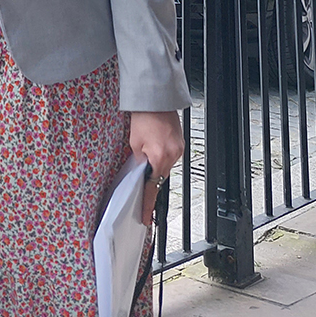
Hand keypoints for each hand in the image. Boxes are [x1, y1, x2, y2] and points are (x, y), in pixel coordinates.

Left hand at [130, 109, 182, 225]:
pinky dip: (162, 154)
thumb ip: (138, 161)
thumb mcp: (134, 143)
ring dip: (156, 162)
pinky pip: (170, 156)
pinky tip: (155, 143)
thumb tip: (140, 172)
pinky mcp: (181, 143)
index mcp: (159, 157)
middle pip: (160, 176)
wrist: (156, 99)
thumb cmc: (144, 116)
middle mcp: (173, 155)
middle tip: (141, 164)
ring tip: (148, 146)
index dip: (147, 204)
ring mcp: (179, 149)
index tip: (145, 217)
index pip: (153, 188)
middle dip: (150, 174)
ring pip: (165, 166)